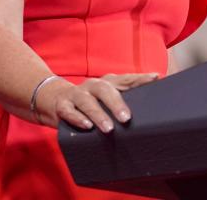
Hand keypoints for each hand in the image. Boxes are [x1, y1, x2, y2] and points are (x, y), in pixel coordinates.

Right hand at [34, 72, 158, 131]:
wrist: (52, 99)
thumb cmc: (88, 100)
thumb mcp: (105, 97)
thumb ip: (124, 99)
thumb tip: (150, 106)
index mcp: (107, 82)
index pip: (126, 79)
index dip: (140, 78)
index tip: (155, 78)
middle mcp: (93, 85)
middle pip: (106, 90)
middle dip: (116, 104)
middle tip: (126, 118)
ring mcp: (76, 94)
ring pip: (87, 102)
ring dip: (98, 115)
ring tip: (108, 128)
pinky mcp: (62, 106)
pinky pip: (69, 112)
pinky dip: (78, 119)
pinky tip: (87, 126)